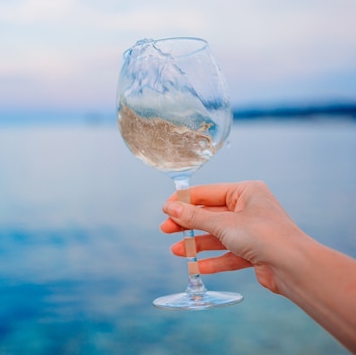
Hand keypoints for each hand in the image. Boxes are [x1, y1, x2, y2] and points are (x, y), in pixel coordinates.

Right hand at [160, 180, 307, 293]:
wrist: (295, 267)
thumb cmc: (264, 236)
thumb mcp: (223, 224)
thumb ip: (194, 217)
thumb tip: (170, 208)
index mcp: (246, 192)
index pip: (207, 193)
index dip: (184, 201)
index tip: (165, 209)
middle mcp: (249, 209)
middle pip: (210, 215)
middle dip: (187, 224)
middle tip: (165, 230)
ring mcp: (252, 231)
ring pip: (217, 235)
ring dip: (197, 244)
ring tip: (176, 250)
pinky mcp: (255, 252)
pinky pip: (228, 254)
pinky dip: (213, 260)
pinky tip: (197, 266)